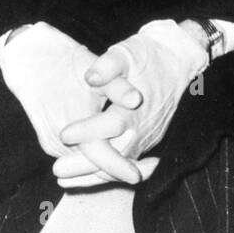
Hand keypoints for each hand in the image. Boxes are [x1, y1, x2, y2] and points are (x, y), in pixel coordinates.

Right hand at [0, 22, 145, 184]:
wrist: (27, 56)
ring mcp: (51, 144)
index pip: (100, 158)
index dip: (121, 166)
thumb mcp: (94, 73)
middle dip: (120, 169)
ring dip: (110, 163)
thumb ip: (117, 88)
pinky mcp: (49, 139)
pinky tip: (117, 149)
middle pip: (93, 167)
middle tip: (150, 169)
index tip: (141, 175)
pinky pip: (77, 154)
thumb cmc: (63, 62)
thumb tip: (137, 100)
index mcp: (70, 130)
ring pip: (85, 162)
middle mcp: (58, 144)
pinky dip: (97, 156)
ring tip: (141, 164)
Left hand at [55, 21, 208, 189]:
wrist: (177, 61)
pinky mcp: (149, 141)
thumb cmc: (148, 55)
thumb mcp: (127, 52)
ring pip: (119, 166)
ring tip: (64, 180)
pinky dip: (106, 174)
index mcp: (136, 106)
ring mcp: (148, 137)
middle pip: (113, 155)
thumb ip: (109, 65)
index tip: (62, 133)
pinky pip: (127, 163)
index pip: (110, 125)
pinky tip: (86, 178)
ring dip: (92, 175)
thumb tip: (91, 77)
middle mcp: (143, 127)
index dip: (86, 131)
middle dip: (84, 165)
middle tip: (56, 170)